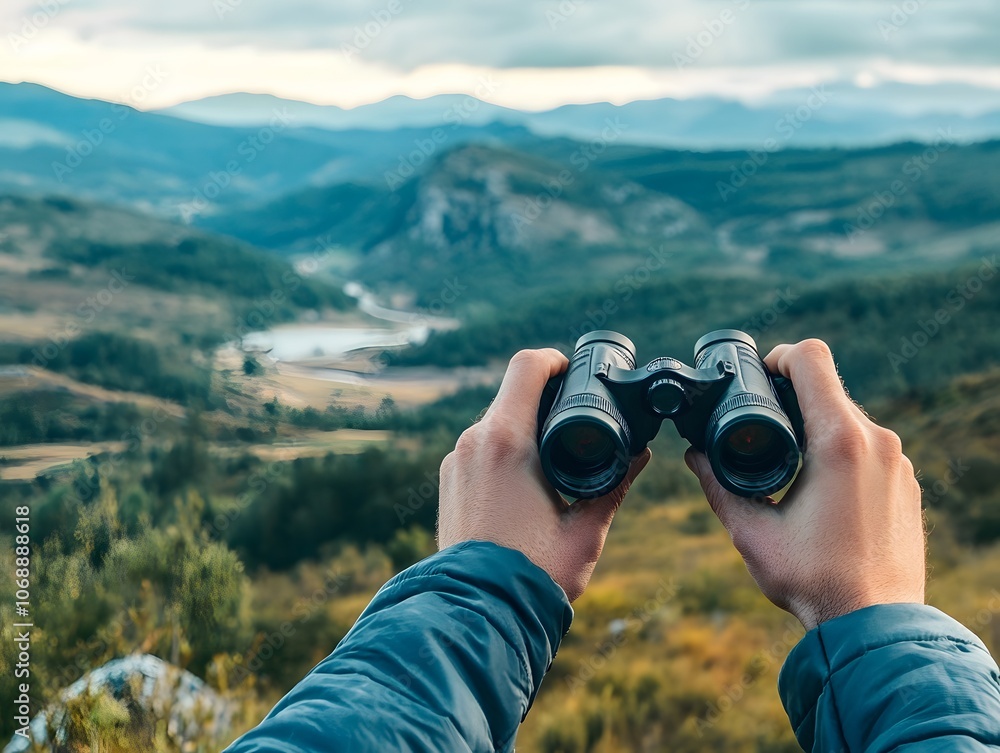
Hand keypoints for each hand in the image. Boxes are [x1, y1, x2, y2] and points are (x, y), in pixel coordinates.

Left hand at [437, 348, 650, 601]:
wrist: (478, 613)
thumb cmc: (534, 574)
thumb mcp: (585, 530)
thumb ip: (614, 486)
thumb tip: (641, 455)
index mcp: (507, 441)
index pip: (527, 367)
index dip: (554, 360)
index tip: (575, 372)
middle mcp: (473, 442)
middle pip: (511, 394)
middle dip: (544, 399)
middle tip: (577, 417)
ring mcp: (455, 462)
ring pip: (494, 422)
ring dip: (523, 426)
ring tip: (555, 456)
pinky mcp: (448, 481)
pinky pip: (479, 448)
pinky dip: (504, 450)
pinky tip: (528, 479)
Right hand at [685, 339, 925, 629]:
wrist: (875, 625)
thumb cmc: (813, 581)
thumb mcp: (750, 532)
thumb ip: (717, 485)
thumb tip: (692, 455)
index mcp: (838, 441)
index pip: (811, 358)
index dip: (778, 357)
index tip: (758, 377)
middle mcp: (877, 440)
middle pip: (828, 389)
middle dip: (792, 398)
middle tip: (761, 426)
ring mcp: (898, 461)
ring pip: (849, 419)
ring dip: (817, 428)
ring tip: (789, 467)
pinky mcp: (907, 482)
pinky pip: (870, 447)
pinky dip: (841, 453)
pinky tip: (821, 491)